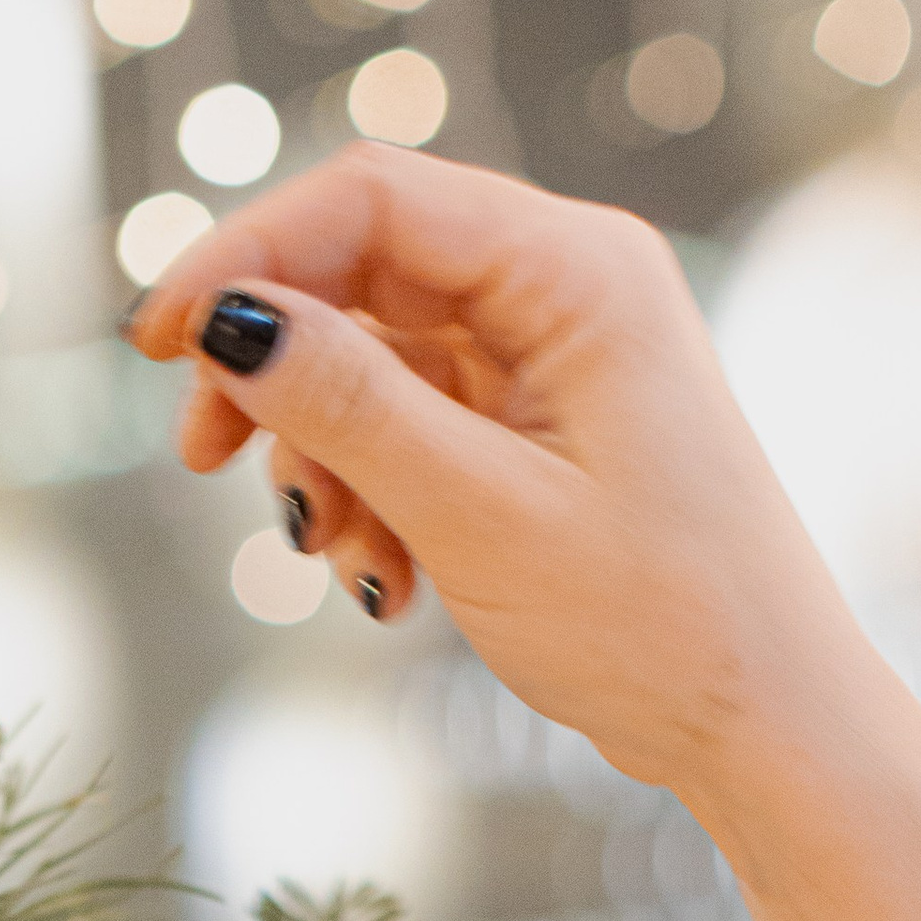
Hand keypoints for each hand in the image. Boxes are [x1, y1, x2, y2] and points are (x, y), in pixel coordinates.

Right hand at [125, 143, 875, 820]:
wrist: (760, 719)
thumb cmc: (656, 621)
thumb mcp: (479, 516)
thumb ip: (352, 408)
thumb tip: (232, 323)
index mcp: (576, 269)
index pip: (371, 200)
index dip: (249, 255)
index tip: (160, 340)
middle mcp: (564, 285)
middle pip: (361, 272)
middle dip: (275, 367)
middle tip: (205, 459)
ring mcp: (551, 354)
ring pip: (374, 358)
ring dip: (321, 452)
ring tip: (330, 556)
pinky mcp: (538, 422)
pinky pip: (412, 424)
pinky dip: (369, 492)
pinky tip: (380, 579)